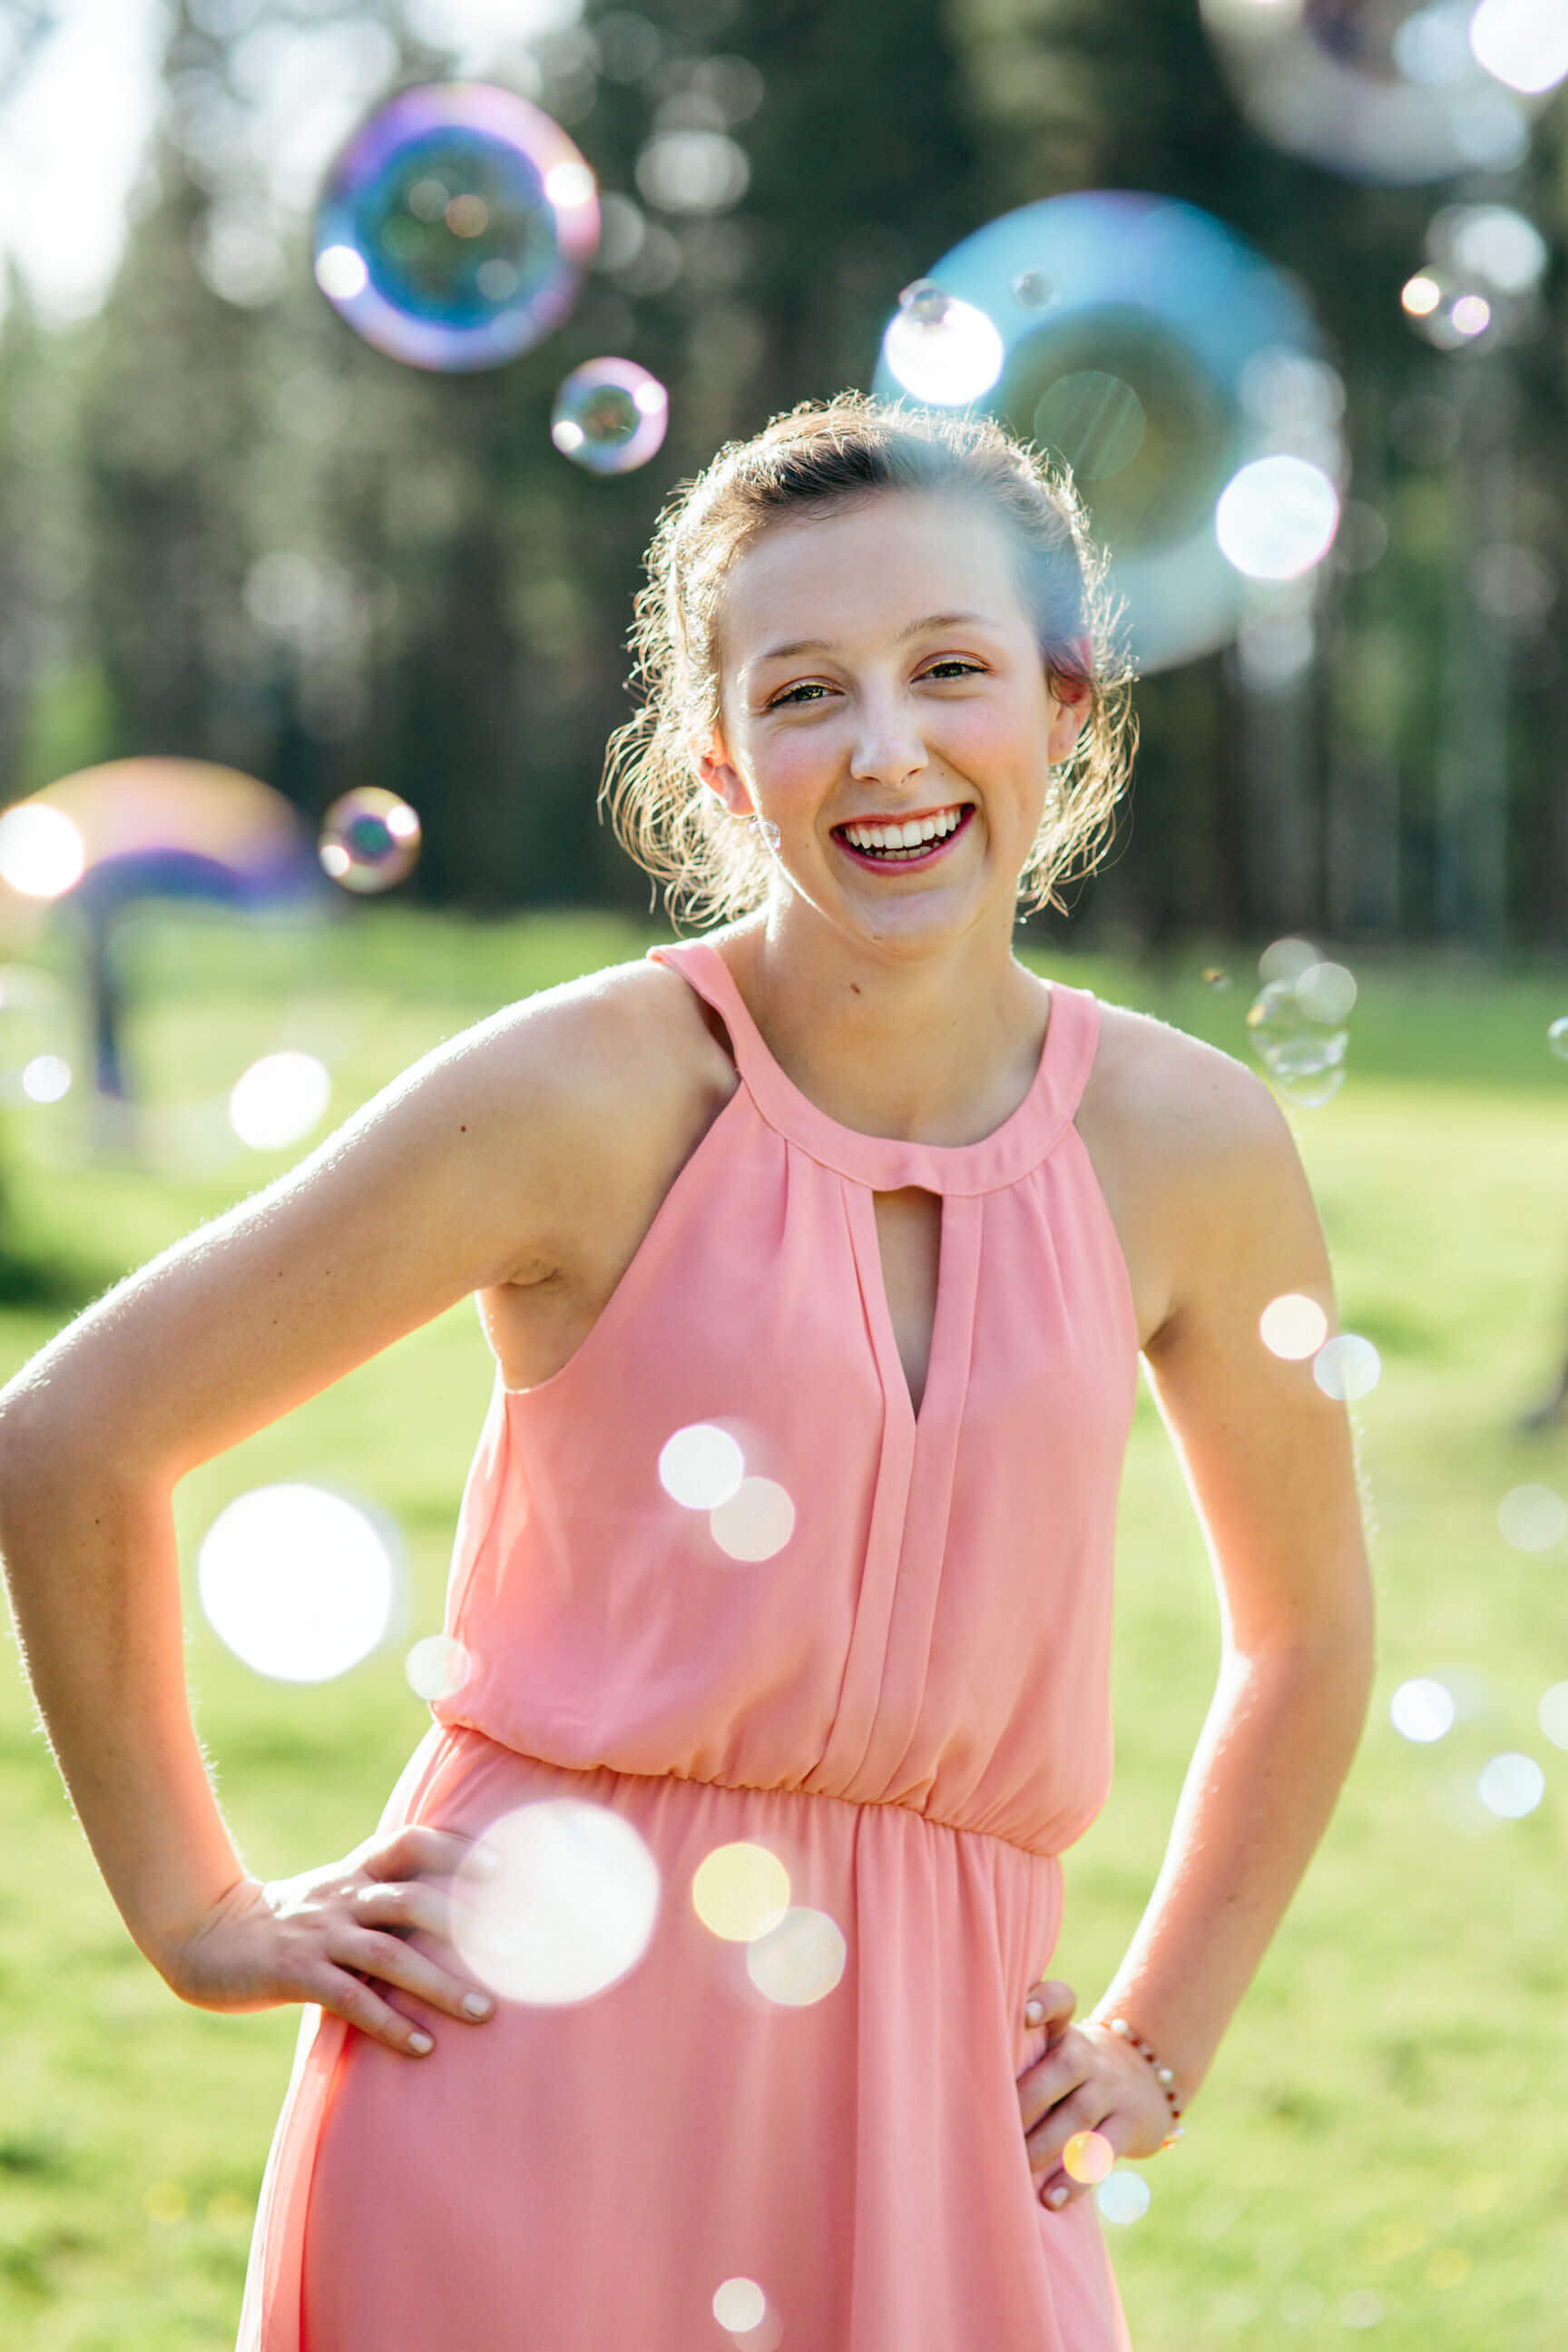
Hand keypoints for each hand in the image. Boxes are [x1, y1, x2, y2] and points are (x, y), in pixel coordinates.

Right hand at [153, 1826, 497, 2058]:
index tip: (502, 1867)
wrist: (207, 1937)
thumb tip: (453, 1913)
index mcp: (355, 1873)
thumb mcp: (335, 1896)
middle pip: (411, 1900)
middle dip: (465, 1925)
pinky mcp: (295, 1973)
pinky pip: (349, 1998)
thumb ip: (382, 1898)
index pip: (410, 1843)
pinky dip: (388, 2022)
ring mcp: (319, 1934)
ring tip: (483, 2012)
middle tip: (514, 1951)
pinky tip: (421, 2046)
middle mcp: (343, 1897)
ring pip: (388, 1953)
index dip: (456, 1850)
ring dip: (439, 1984)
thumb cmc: (287, 1923)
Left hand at [1016, 1982, 1172, 2211]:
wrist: (1150, 2079)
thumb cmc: (1075, 2070)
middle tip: (993, 2127)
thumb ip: (1018, 2055)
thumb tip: (954, 2086)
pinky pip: (1104, 2153)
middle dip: (1027, 2099)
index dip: (1046, 2002)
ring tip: (1015, 2169)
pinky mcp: (1130, 2126)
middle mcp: (1090, 2056)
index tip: (1024, 2014)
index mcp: (1066, 2032)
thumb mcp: (1056, 2048)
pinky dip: (1075, 2179)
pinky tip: (1051, 2199)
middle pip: (1065, 2066)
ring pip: (1080, 2113)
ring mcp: (1113, 2090)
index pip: (1062, 2001)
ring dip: (1044, 2143)